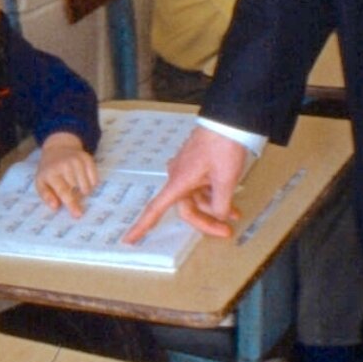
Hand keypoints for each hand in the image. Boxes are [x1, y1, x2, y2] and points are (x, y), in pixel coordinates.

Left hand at [34, 132, 98, 216]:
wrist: (57, 148)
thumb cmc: (49, 170)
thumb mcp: (41, 182)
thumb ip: (46, 196)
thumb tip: (55, 206)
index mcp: (52, 173)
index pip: (63, 191)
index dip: (71, 204)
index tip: (78, 214)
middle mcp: (66, 165)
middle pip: (78, 190)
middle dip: (76, 196)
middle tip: (71, 192)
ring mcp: (78, 160)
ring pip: (88, 186)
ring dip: (84, 191)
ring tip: (76, 186)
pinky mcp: (88, 158)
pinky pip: (95, 179)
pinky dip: (91, 184)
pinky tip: (83, 179)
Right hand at [122, 127, 245, 242]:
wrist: (228, 121)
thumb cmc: (223, 147)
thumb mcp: (225, 180)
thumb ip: (220, 204)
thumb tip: (218, 216)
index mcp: (179, 181)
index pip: (156, 208)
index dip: (141, 226)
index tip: (128, 240)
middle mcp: (178, 177)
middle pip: (186, 208)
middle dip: (206, 221)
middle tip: (226, 231)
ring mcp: (187, 170)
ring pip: (197, 198)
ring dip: (214, 208)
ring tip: (234, 215)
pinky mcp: (197, 165)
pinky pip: (202, 187)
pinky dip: (215, 196)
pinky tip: (231, 204)